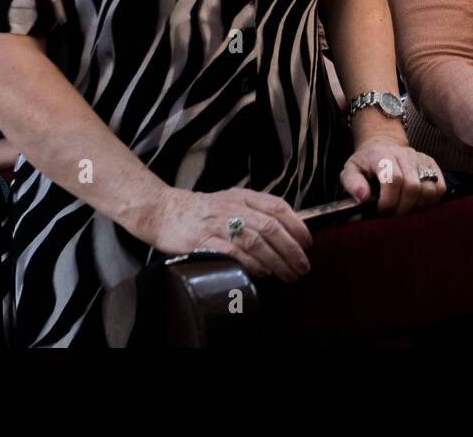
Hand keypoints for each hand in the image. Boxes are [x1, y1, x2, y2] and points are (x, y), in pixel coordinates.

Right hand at [151, 187, 311, 282]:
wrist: (164, 211)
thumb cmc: (202, 211)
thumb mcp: (230, 202)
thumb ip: (255, 212)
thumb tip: (287, 233)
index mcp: (242, 196)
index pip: (277, 207)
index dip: (296, 225)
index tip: (308, 243)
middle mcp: (232, 207)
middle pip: (270, 227)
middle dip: (291, 249)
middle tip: (303, 267)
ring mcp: (217, 223)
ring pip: (255, 241)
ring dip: (276, 260)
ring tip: (288, 274)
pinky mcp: (202, 240)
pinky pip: (232, 252)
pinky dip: (251, 264)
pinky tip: (263, 273)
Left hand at [340, 134, 445, 215]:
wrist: (381, 146)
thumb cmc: (366, 163)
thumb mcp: (350, 170)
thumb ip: (352, 183)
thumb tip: (364, 197)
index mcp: (383, 155)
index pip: (394, 179)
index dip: (389, 201)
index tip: (381, 210)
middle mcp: (405, 154)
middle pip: (413, 187)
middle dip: (403, 208)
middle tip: (393, 214)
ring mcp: (420, 158)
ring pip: (429, 189)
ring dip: (417, 206)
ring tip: (404, 210)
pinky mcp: (432, 164)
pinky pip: (440, 187)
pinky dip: (430, 201)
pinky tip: (417, 203)